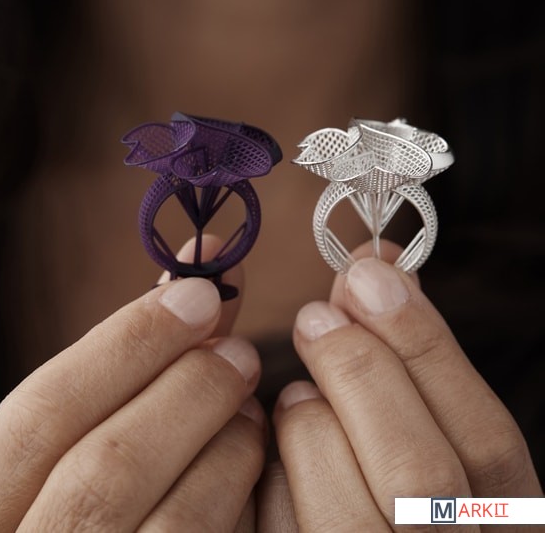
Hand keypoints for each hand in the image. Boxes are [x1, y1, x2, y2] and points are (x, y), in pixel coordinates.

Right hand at [0, 237, 264, 531]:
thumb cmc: (84, 487)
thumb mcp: (74, 432)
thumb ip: (121, 371)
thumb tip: (195, 292)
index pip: (46, 410)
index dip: (130, 340)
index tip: (199, 290)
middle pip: (109, 466)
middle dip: (191, 388)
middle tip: (242, 350)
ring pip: (175, 520)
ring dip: (226, 442)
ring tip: (248, 405)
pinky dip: (240, 494)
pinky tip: (249, 457)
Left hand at [270, 242, 542, 531]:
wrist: (372, 532)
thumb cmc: (404, 474)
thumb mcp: (432, 429)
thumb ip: (414, 362)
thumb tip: (376, 274)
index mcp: (502, 520)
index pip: (486, 438)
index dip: (426, 345)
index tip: (369, 276)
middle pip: (419, 475)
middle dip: (360, 372)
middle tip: (315, 315)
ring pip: (350, 511)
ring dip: (312, 424)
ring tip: (298, 390)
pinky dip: (278, 475)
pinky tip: (282, 443)